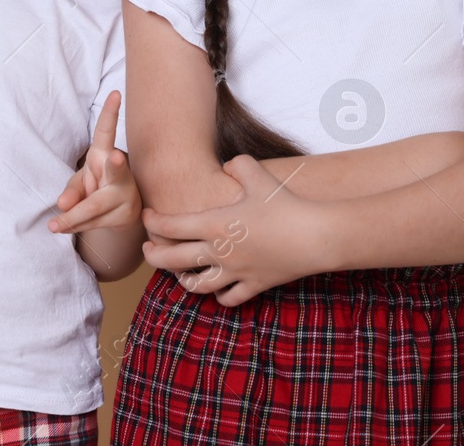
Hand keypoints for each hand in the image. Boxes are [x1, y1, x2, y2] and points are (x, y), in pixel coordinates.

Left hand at [50, 91, 141, 233]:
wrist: (118, 214)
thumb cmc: (96, 188)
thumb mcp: (79, 183)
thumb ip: (70, 191)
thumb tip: (63, 204)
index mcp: (104, 154)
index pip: (106, 131)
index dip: (110, 113)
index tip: (115, 94)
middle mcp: (120, 172)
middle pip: (115, 172)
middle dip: (116, 166)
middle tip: (116, 158)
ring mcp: (127, 193)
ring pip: (94, 207)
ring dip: (71, 219)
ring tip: (54, 226)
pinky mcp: (128, 214)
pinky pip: (96, 223)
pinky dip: (79, 227)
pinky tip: (71, 227)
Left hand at [140, 154, 331, 306]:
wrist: (315, 236)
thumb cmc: (285, 204)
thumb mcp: (258, 175)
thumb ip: (237, 165)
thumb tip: (226, 166)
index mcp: (215, 224)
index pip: (171, 226)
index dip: (154, 222)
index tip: (148, 217)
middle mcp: (220, 252)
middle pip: (173, 261)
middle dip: (154, 255)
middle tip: (148, 250)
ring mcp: (236, 273)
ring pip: (197, 285)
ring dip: (183, 280)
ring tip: (179, 273)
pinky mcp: (254, 286)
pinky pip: (228, 298)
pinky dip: (219, 295)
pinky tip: (217, 287)